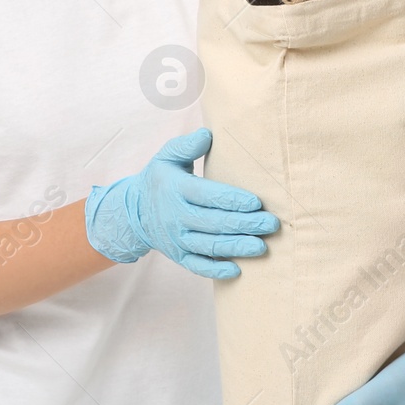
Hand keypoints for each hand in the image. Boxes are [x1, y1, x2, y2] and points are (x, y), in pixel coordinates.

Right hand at [84, 128, 278, 279]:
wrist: (134, 212)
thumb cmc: (160, 179)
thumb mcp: (166, 157)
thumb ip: (186, 146)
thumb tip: (207, 134)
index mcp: (176, 190)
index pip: (207, 196)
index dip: (232, 200)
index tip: (256, 202)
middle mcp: (176, 217)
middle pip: (213, 223)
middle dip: (244, 224)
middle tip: (271, 224)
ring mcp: (177, 240)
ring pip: (209, 246)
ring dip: (236, 247)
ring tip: (262, 246)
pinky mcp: (178, 256)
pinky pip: (197, 266)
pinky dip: (216, 270)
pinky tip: (237, 269)